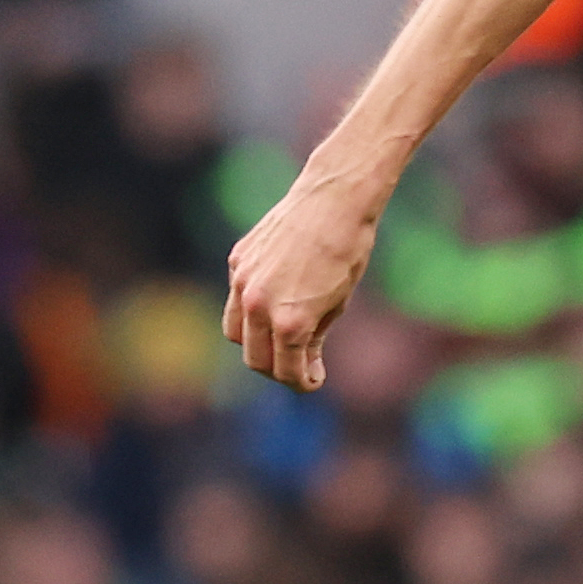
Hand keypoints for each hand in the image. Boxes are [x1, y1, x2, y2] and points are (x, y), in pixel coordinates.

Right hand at [222, 161, 388, 392]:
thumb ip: (314, 336)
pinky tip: (276, 302)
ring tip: (282, 340)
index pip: (286, 371)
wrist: (334, 200)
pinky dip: (251, 311)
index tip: (313, 380)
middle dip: (278, 370)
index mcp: (290, 322)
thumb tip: (302, 362)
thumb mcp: (338, 303)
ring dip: (256, 344)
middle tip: (298, 367)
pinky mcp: (237, 261)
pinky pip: (235, 299)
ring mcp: (242, 282)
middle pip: (255, 359)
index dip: (302, 382)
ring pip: (235, 333)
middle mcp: (259, 305)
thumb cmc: (347, 253)